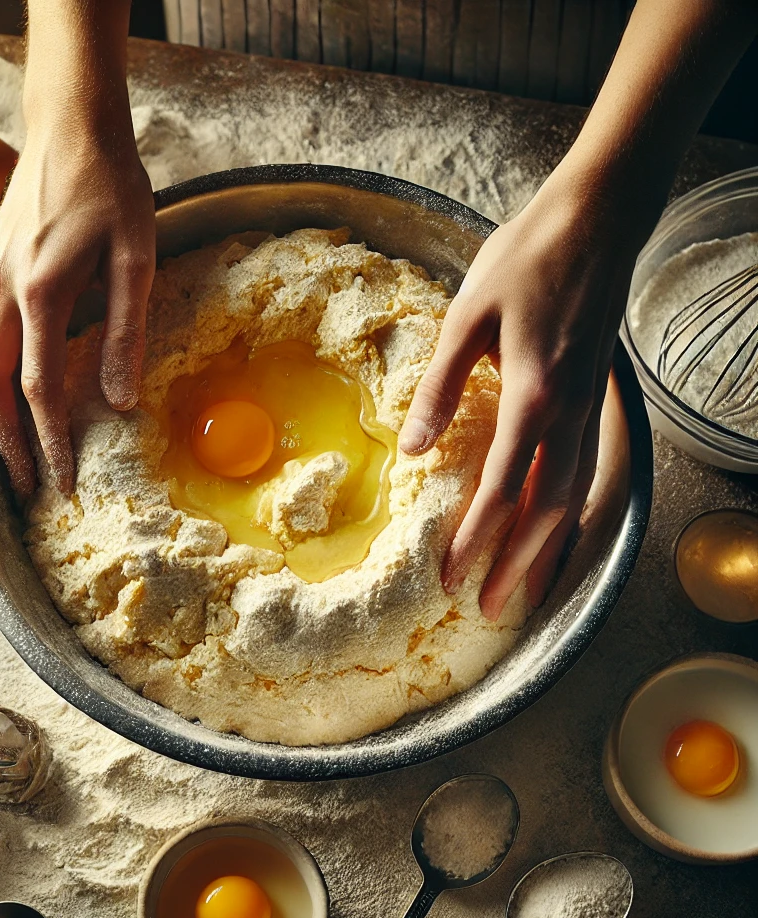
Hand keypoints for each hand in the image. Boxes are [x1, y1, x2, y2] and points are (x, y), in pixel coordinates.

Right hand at [0, 118, 154, 498]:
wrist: (73, 127)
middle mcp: (3, 293)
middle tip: (26, 485)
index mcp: (42, 294)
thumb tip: (119, 402)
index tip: (62, 482)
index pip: (39, 390)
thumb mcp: (135, 259)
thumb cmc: (112, 188)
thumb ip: (125, 332)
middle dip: (8, 443)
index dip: (49, 442)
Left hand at [399, 175, 642, 619]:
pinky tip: (554, 532)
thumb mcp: (466, 317)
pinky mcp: (593, 397)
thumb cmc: (526, 259)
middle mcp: (566, 413)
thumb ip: (438, 387)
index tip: (448, 574)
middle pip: (543, 509)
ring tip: (520, 589)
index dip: (473, 538)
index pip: (500, 488)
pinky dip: (569, 513)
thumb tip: (413, 448)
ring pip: (571, 498)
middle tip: (485, 606)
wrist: (597, 219)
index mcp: (529, 395)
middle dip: (513, 563)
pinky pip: (586, 472)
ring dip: (544, 549)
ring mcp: (586, 407)